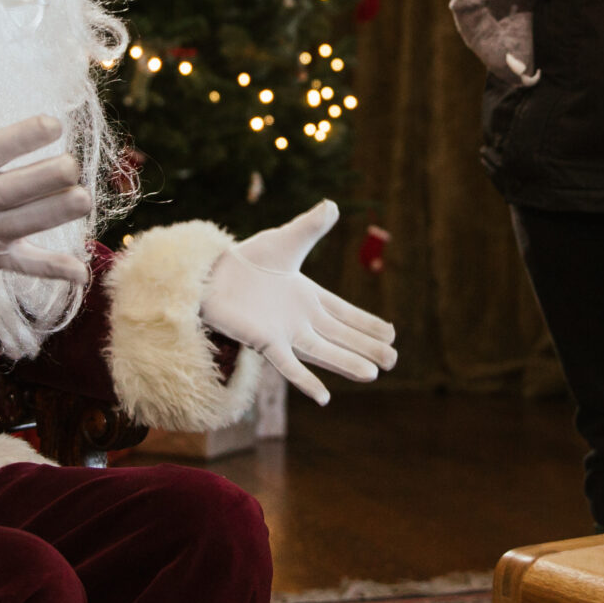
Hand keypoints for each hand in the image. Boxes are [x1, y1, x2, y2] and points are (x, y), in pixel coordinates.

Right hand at [0, 44, 92, 285]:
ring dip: (54, 215)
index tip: (53, 123)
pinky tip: (79, 270)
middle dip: (44, 180)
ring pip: (23, 225)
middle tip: (72, 165)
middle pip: (12, 192)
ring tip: (84, 200)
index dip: (23, 137)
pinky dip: (51, 270)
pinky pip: (23, 266)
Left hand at [198, 201, 398, 404]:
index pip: (345, 313)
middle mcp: (300, 319)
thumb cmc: (246, 260)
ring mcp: (284, 332)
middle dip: (367, 347)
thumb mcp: (285, 240)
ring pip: (323, 352)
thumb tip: (333, 205)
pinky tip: (324, 397)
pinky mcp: (265, 341)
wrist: (210, 274)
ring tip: (373, 374)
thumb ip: (310, 227)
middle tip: (393, 360)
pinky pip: (289, 365)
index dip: (367, 323)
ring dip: (347, 363)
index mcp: (308, 296)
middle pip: (341, 336)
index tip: (392, 333)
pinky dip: (306, 382)